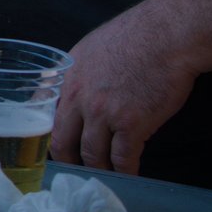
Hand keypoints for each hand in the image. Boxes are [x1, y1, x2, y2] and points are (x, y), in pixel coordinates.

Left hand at [52, 18, 197, 175]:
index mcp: (67, 81)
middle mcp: (79, 99)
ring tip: (104, 175)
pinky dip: (124, 171)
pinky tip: (127, 174)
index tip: (53, 147)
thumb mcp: (86, 49)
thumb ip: (70, 72)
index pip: (45, 117)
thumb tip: (56, 84)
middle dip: (68, 160)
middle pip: (62, 142)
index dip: (48, 135)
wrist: (165, 36)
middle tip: (75, 169)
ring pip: (92, 154)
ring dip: (98, 168)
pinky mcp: (132, 124)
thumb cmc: (132, 37)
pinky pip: (122, 158)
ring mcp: (104, 114)